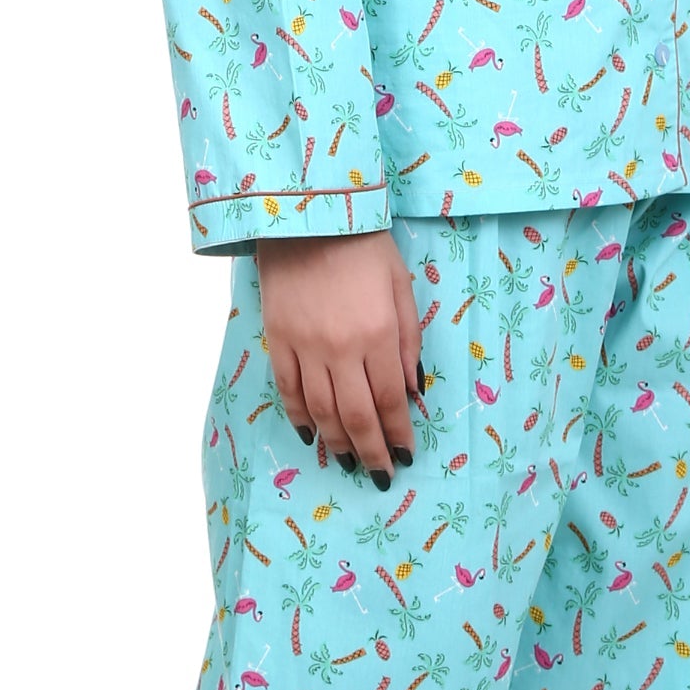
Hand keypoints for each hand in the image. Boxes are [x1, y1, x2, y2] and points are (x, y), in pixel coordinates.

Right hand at [255, 231, 423, 487]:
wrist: (307, 214)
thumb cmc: (363, 245)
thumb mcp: (401, 286)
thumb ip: (409, 341)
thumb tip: (412, 392)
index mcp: (378, 334)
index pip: (390, 400)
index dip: (398, 434)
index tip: (405, 455)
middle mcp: (341, 349)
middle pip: (356, 415)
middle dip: (371, 451)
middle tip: (380, 476)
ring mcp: (304, 346)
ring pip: (320, 410)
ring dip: (337, 442)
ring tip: (349, 462)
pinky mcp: (277, 339)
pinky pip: (288, 389)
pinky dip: (299, 416)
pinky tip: (312, 435)